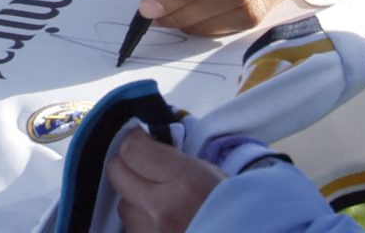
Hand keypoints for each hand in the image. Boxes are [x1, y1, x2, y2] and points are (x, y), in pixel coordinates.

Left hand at [107, 130, 225, 232]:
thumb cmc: (232, 209)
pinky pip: (131, 229)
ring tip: (158, 203)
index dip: (134, 140)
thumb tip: (146, 145)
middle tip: (142, 165)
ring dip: (134, 200)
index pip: (132, 149)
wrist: (246, 232)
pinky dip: (141, 224)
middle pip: (117, 173)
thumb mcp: (210, 174)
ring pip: (123, 205)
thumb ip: (174, 159)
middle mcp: (161, 209)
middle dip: (127, 165)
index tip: (141, 140)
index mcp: (184, 182)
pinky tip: (160, 224)